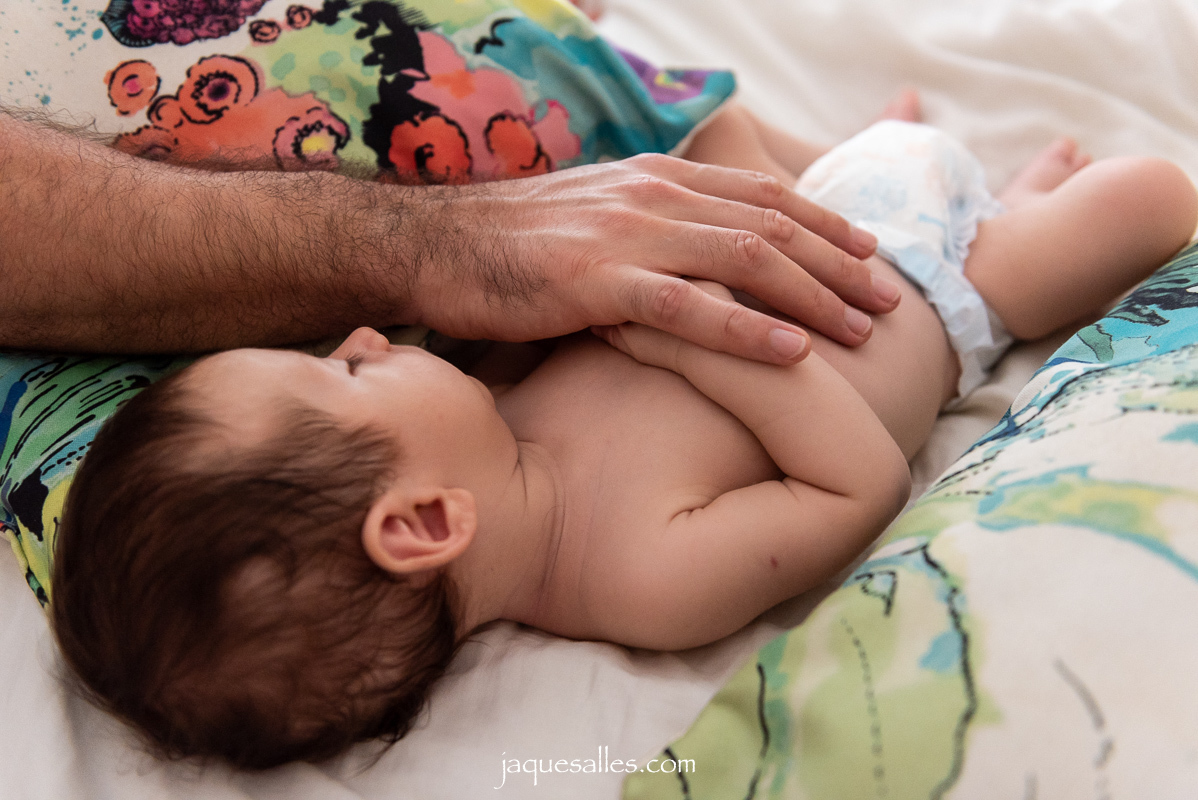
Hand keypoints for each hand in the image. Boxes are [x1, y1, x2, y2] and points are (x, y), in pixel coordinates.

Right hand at [410, 154, 898, 364]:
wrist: (432, 244)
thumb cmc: (513, 245)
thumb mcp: (595, 217)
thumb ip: (652, 226)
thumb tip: (698, 255)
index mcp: (656, 179)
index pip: (761, 194)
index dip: (824, 221)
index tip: (868, 253)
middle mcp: (653, 196)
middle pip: (771, 225)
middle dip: (838, 262)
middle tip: (888, 302)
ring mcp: (627, 235)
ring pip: (745, 259)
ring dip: (813, 294)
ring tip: (862, 330)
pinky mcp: (596, 281)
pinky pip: (688, 306)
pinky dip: (746, 329)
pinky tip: (790, 353)